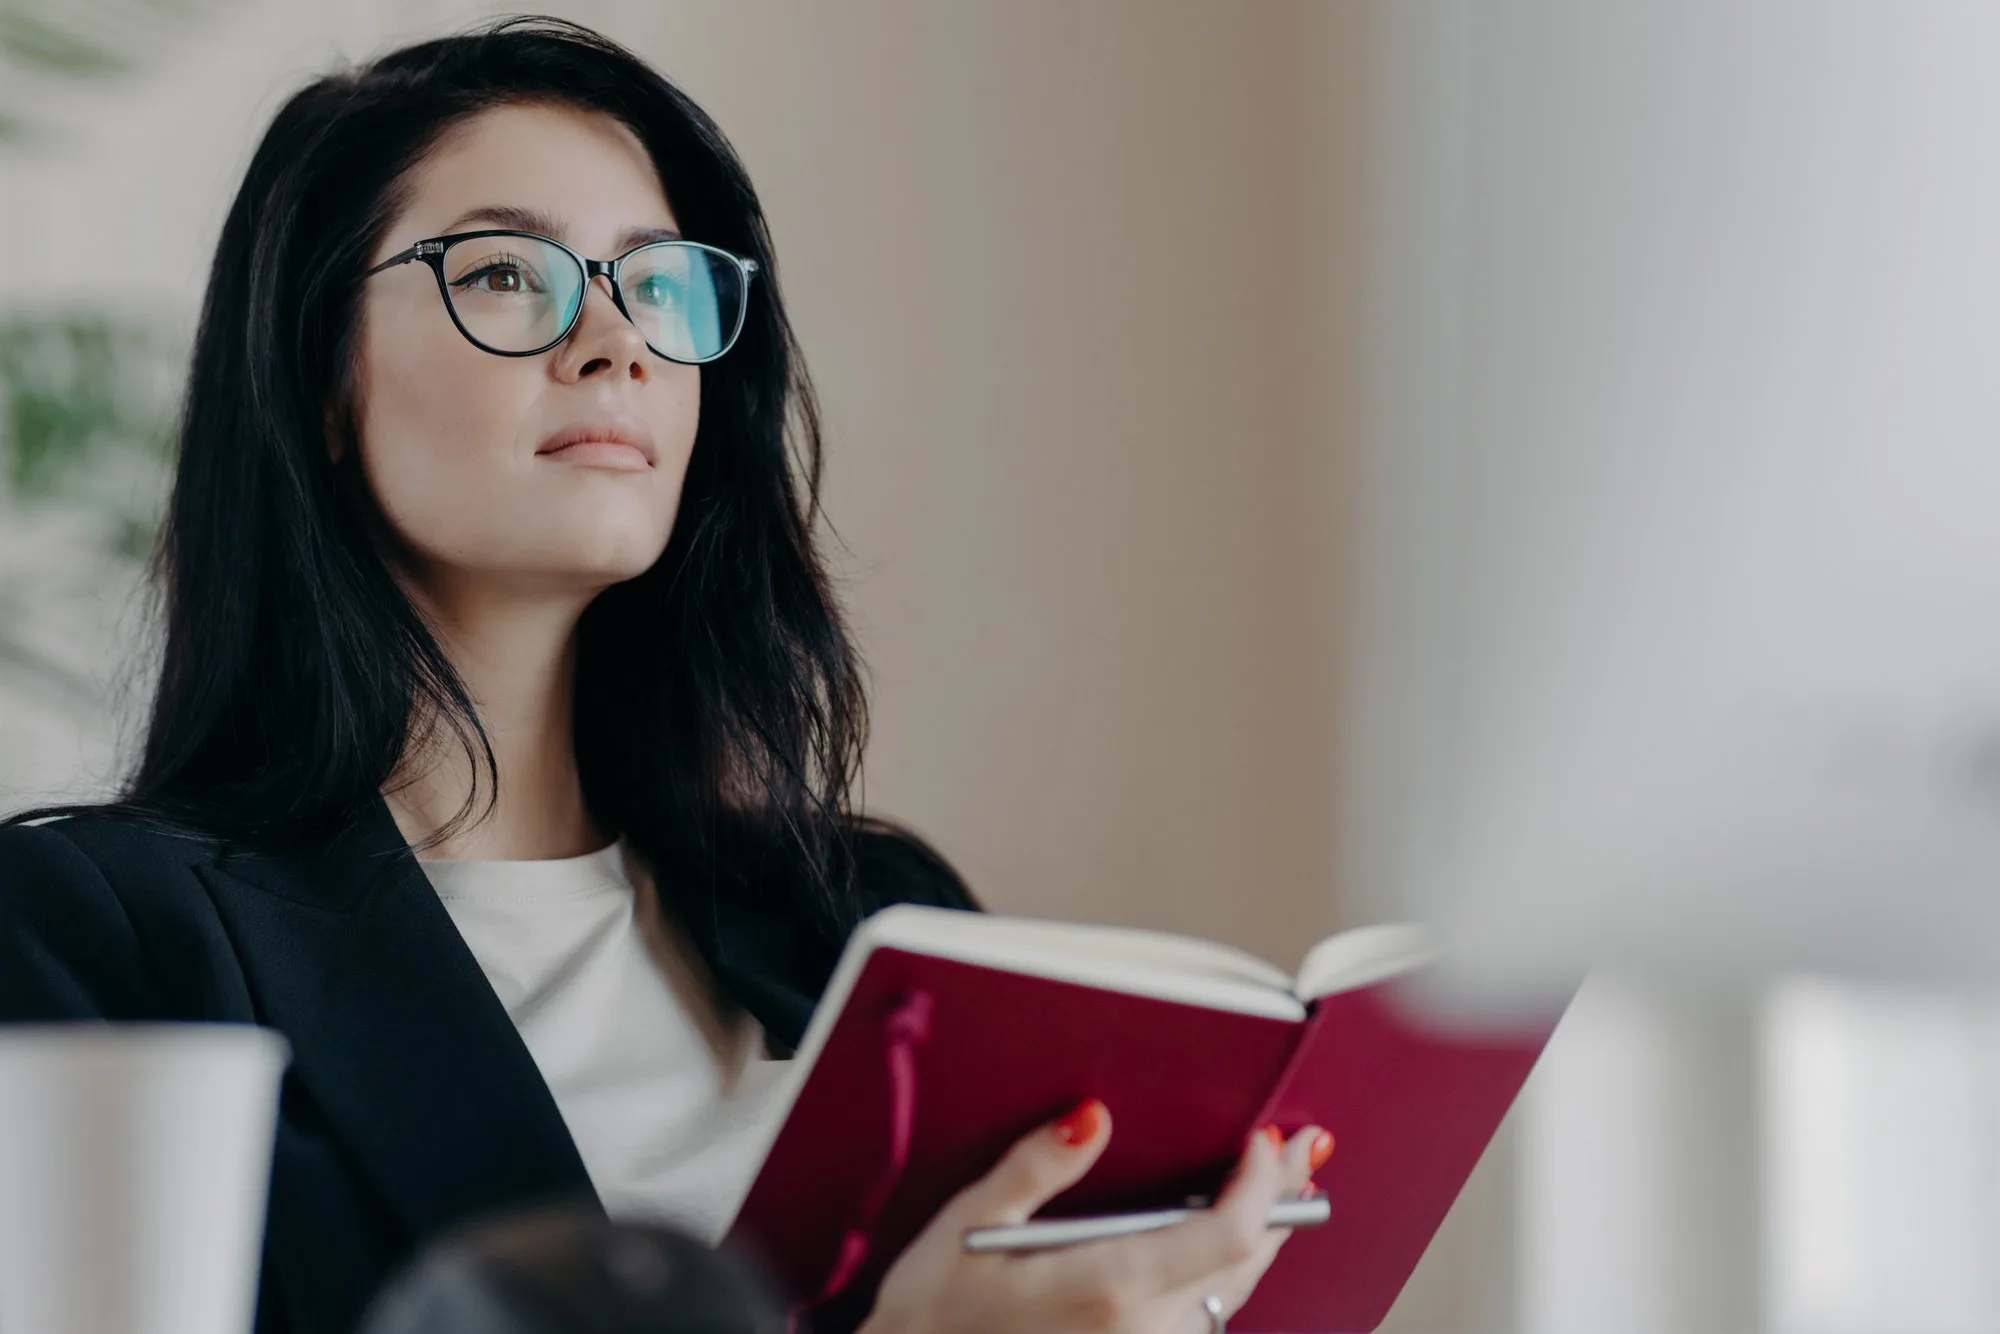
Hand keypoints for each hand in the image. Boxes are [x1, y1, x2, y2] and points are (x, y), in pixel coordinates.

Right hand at [859, 1100, 1333, 1333]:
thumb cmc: (935, 1309)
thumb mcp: (969, 1223)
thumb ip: (1035, 1167)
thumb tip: (1091, 1117)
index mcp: (1109, 1286)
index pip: (1227, 1234)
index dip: (1260, 1185)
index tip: (1264, 1141)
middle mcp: (1142, 1331)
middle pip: (1245, 1263)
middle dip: (1279, 1198)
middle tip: (1304, 1148)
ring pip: (1233, 1294)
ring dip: (1261, 1239)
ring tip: (1281, 1187)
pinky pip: (1203, 1320)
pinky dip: (1228, 1275)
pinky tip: (1230, 1246)